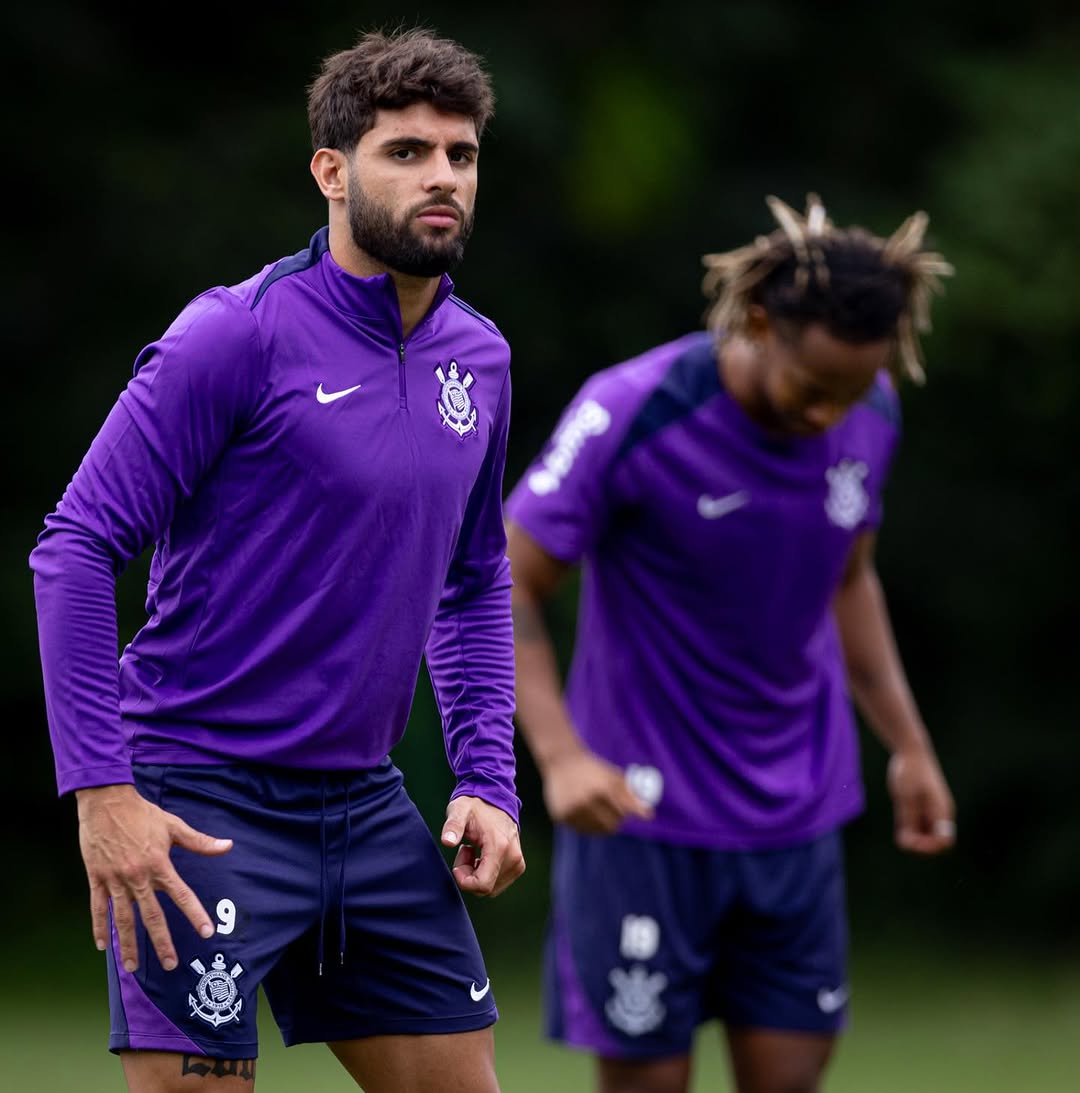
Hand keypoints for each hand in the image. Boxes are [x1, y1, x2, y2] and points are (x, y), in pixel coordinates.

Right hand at [76, 784, 232, 972]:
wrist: (106, 802)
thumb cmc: (143, 813)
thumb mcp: (174, 825)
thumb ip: (200, 841)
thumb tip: (227, 845)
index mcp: (159, 864)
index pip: (182, 895)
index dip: (195, 914)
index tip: (207, 932)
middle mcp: (138, 876)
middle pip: (151, 916)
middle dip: (161, 942)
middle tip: (171, 964)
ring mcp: (115, 880)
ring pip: (122, 919)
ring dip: (128, 944)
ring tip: (132, 966)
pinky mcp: (97, 879)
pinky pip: (97, 908)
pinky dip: (99, 927)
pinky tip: (103, 945)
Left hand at [441, 796, 524, 896]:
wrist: (495, 798)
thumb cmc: (474, 806)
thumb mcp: (459, 811)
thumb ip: (452, 826)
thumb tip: (447, 842)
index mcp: (499, 847)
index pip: (482, 885)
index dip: (464, 880)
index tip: (458, 861)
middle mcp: (513, 858)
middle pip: (486, 889)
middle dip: (469, 876)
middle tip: (465, 851)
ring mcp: (518, 863)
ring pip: (491, 888)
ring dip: (477, 875)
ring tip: (473, 852)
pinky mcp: (518, 865)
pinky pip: (497, 883)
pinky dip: (486, 874)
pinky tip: (481, 856)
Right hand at [543, 749, 653, 834]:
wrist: (561, 760)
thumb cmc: (592, 768)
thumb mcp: (612, 775)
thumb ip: (630, 794)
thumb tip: (649, 815)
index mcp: (602, 787)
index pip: (624, 811)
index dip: (630, 813)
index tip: (636, 812)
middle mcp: (587, 800)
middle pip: (611, 825)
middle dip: (616, 820)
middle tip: (613, 811)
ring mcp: (573, 809)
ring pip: (596, 830)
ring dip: (601, 823)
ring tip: (597, 809)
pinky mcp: (562, 816)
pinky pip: (581, 829)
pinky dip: (587, 824)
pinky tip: (585, 811)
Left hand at [886, 747, 955, 854]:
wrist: (911, 753)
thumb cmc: (910, 771)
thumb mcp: (906, 796)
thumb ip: (909, 818)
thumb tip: (908, 841)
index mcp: (942, 811)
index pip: (944, 842)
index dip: (930, 847)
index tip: (912, 841)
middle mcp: (939, 814)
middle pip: (935, 842)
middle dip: (921, 845)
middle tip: (904, 838)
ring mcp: (930, 812)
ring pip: (925, 836)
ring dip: (914, 838)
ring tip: (902, 830)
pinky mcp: (919, 808)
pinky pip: (916, 827)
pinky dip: (908, 831)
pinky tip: (901, 827)